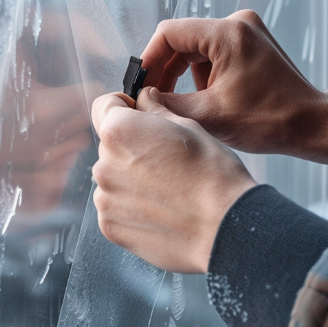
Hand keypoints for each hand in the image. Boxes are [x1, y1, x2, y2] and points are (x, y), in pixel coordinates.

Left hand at [91, 87, 256, 273]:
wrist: (224, 227)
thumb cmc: (213, 177)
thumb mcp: (189, 127)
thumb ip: (156, 110)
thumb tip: (145, 99)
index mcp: (120, 131)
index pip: (104, 106)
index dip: (123, 107)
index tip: (139, 116)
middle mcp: (104, 164)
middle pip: (110, 146)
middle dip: (131, 147)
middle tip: (166, 159)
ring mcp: (105, 199)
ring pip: (113, 177)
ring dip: (131, 178)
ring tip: (166, 189)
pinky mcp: (110, 227)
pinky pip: (115, 207)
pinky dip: (131, 207)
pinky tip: (160, 210)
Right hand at [140, 9, 327, 179]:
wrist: (313, 125)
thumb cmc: (270, 120)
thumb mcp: (209, 117)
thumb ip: (167, 105)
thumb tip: (141, 99)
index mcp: (227, 34)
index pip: (169, 33)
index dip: (150, 59)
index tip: (142, 85)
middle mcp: (238, 24)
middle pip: (183, 40)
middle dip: (167, 71)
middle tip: (155, 100)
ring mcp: (247, 32)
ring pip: (197, 50)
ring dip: (187, 77)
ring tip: (192, 107)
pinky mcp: (253, 44)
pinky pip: (214, 54)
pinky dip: (206, 76)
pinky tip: (211, 101)